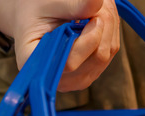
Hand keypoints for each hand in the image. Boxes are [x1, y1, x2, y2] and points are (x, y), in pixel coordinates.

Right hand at [0, 0, 119, 91]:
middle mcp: (59, 78)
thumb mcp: (47, 3)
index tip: (95, 16)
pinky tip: (100, 15)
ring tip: (98, 5)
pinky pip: (111, 50)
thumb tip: (97, 2)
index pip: (71, 62)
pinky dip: (110, 29)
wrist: (34, 18)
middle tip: (100, 2)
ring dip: (109, 24)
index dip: (89, 39)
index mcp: (36, 63)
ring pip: (108, 52)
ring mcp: (78, 78)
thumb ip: (71, 5)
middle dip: (104, 25)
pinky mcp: (91, 71)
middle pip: (97, 57)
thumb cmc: (34, 11)